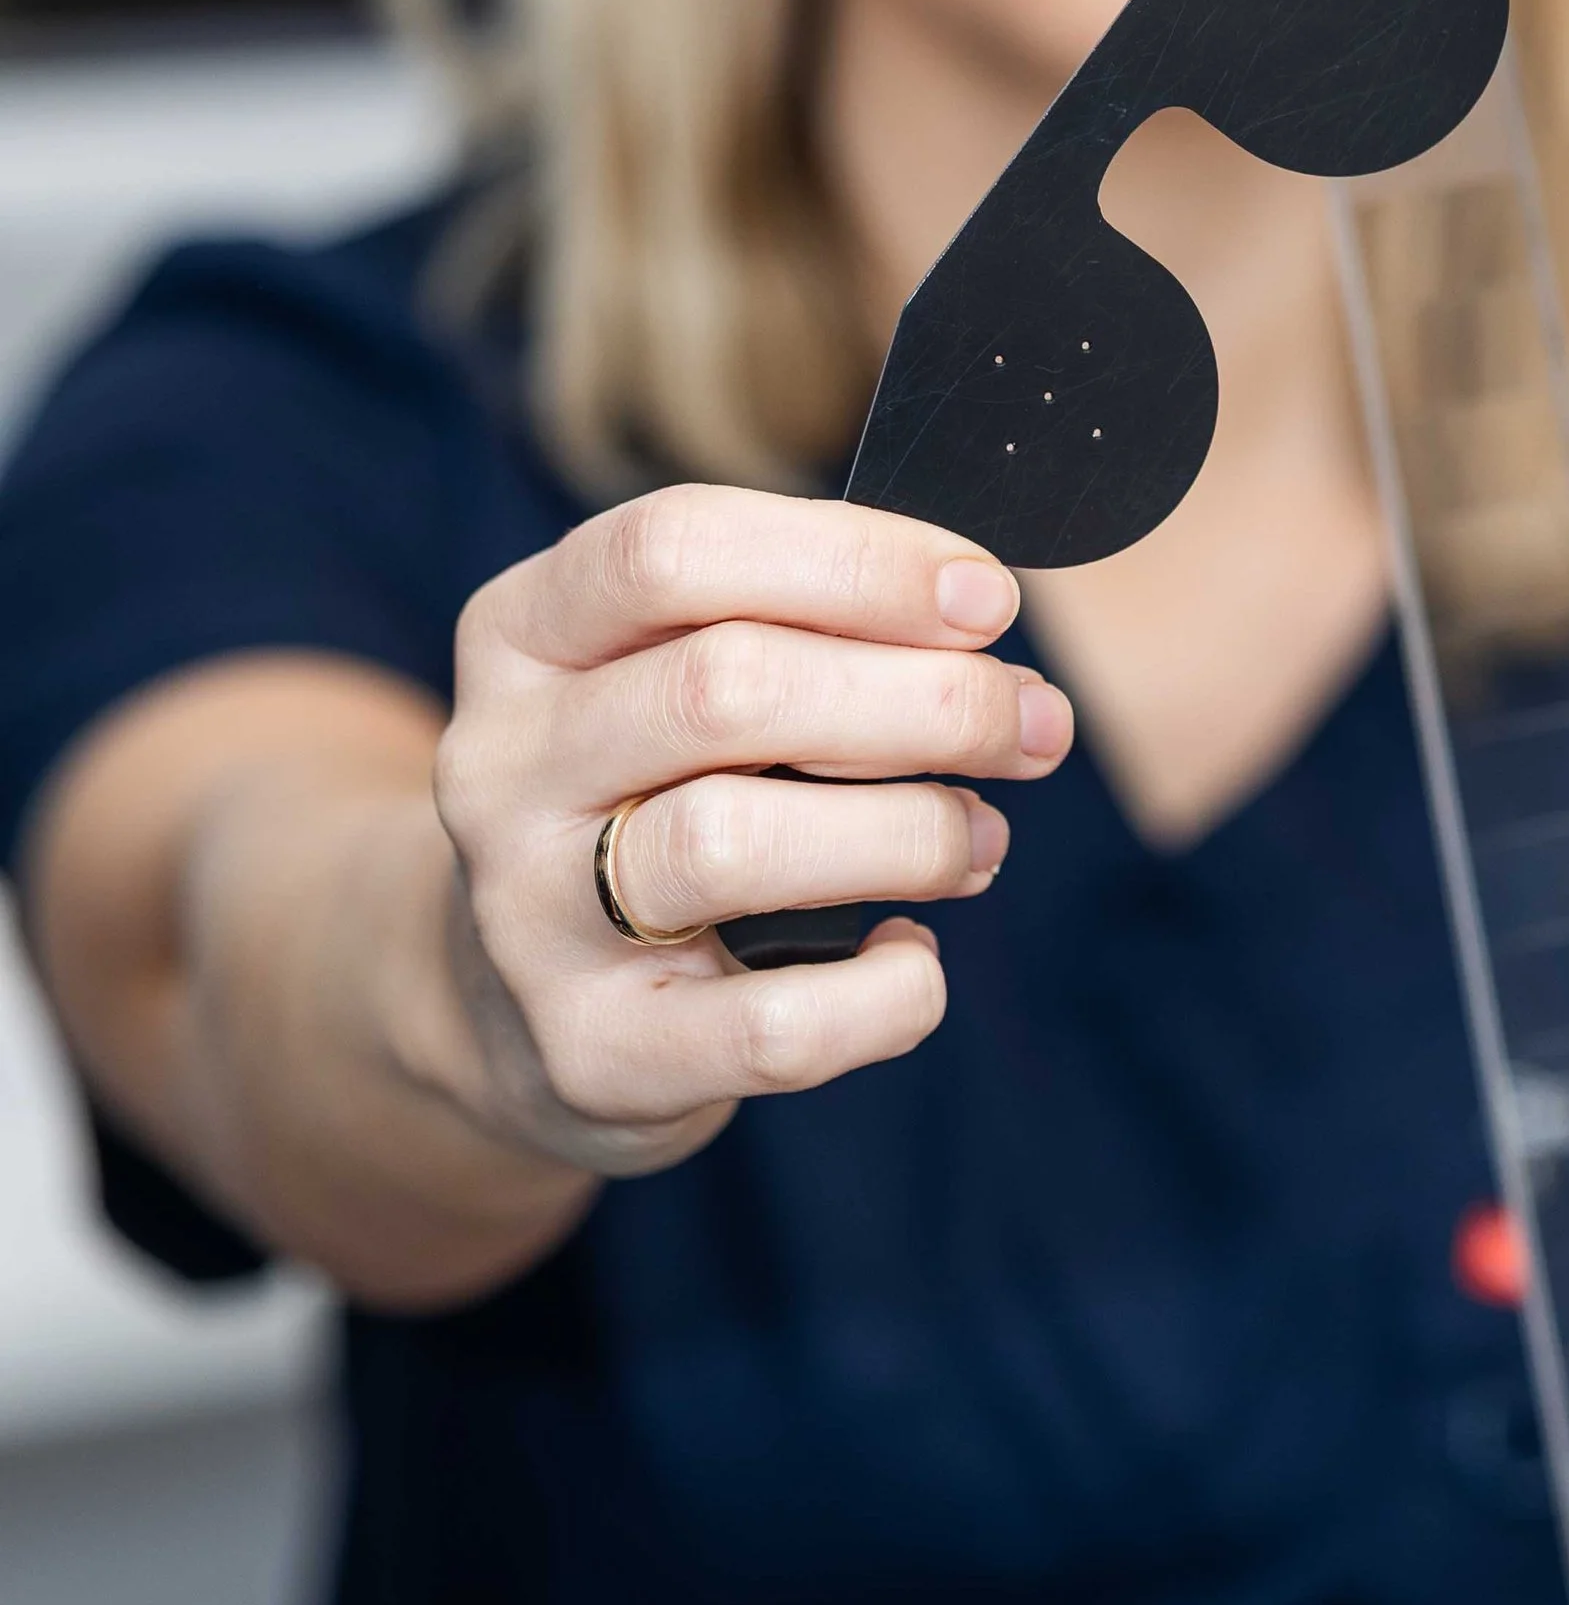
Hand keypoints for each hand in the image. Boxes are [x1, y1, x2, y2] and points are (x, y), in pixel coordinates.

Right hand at [430, 485, 1071, 1178]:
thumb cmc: (655, 803)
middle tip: (1032, 725)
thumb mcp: (679, 685)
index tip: (987, 599)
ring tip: (981, 840)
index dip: (855, 562)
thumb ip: (803, 634)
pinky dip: (886, 994)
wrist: (516, 1014)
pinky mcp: (593, 1054)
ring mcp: (529, 917)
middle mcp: (501, 765)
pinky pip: (774, 1027)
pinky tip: (911, 959)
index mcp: (523, 634)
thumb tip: (982, 622)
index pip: (672, 550)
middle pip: (722, 688)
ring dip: (910, 833)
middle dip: (924, 700)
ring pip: (732, 844)